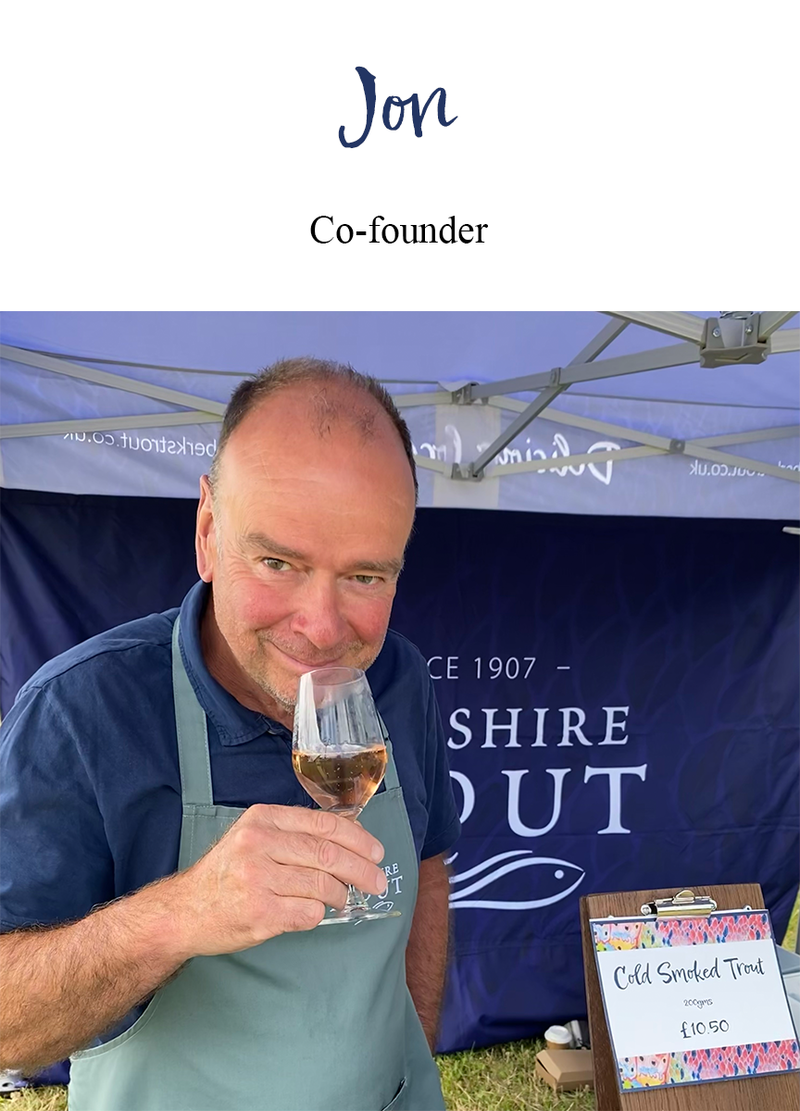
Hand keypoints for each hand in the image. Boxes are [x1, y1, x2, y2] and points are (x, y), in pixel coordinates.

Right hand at [169, 805, 386, 956]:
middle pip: (329, 855)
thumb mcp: (253, 838)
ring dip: (341, 896)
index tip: (376, 851)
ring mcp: (259, 879)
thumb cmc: (226, 874)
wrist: (185, 911)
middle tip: (378, 881)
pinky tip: (312, 912)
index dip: (358, 839)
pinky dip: (318, 915)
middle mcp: (260, 844)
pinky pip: (309, 913)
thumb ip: (293, 834)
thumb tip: (348, 839)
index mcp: (263, 819)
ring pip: (323, 885)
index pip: (324, 825)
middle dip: (362, 870)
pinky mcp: (260, 913)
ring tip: (341, 900)